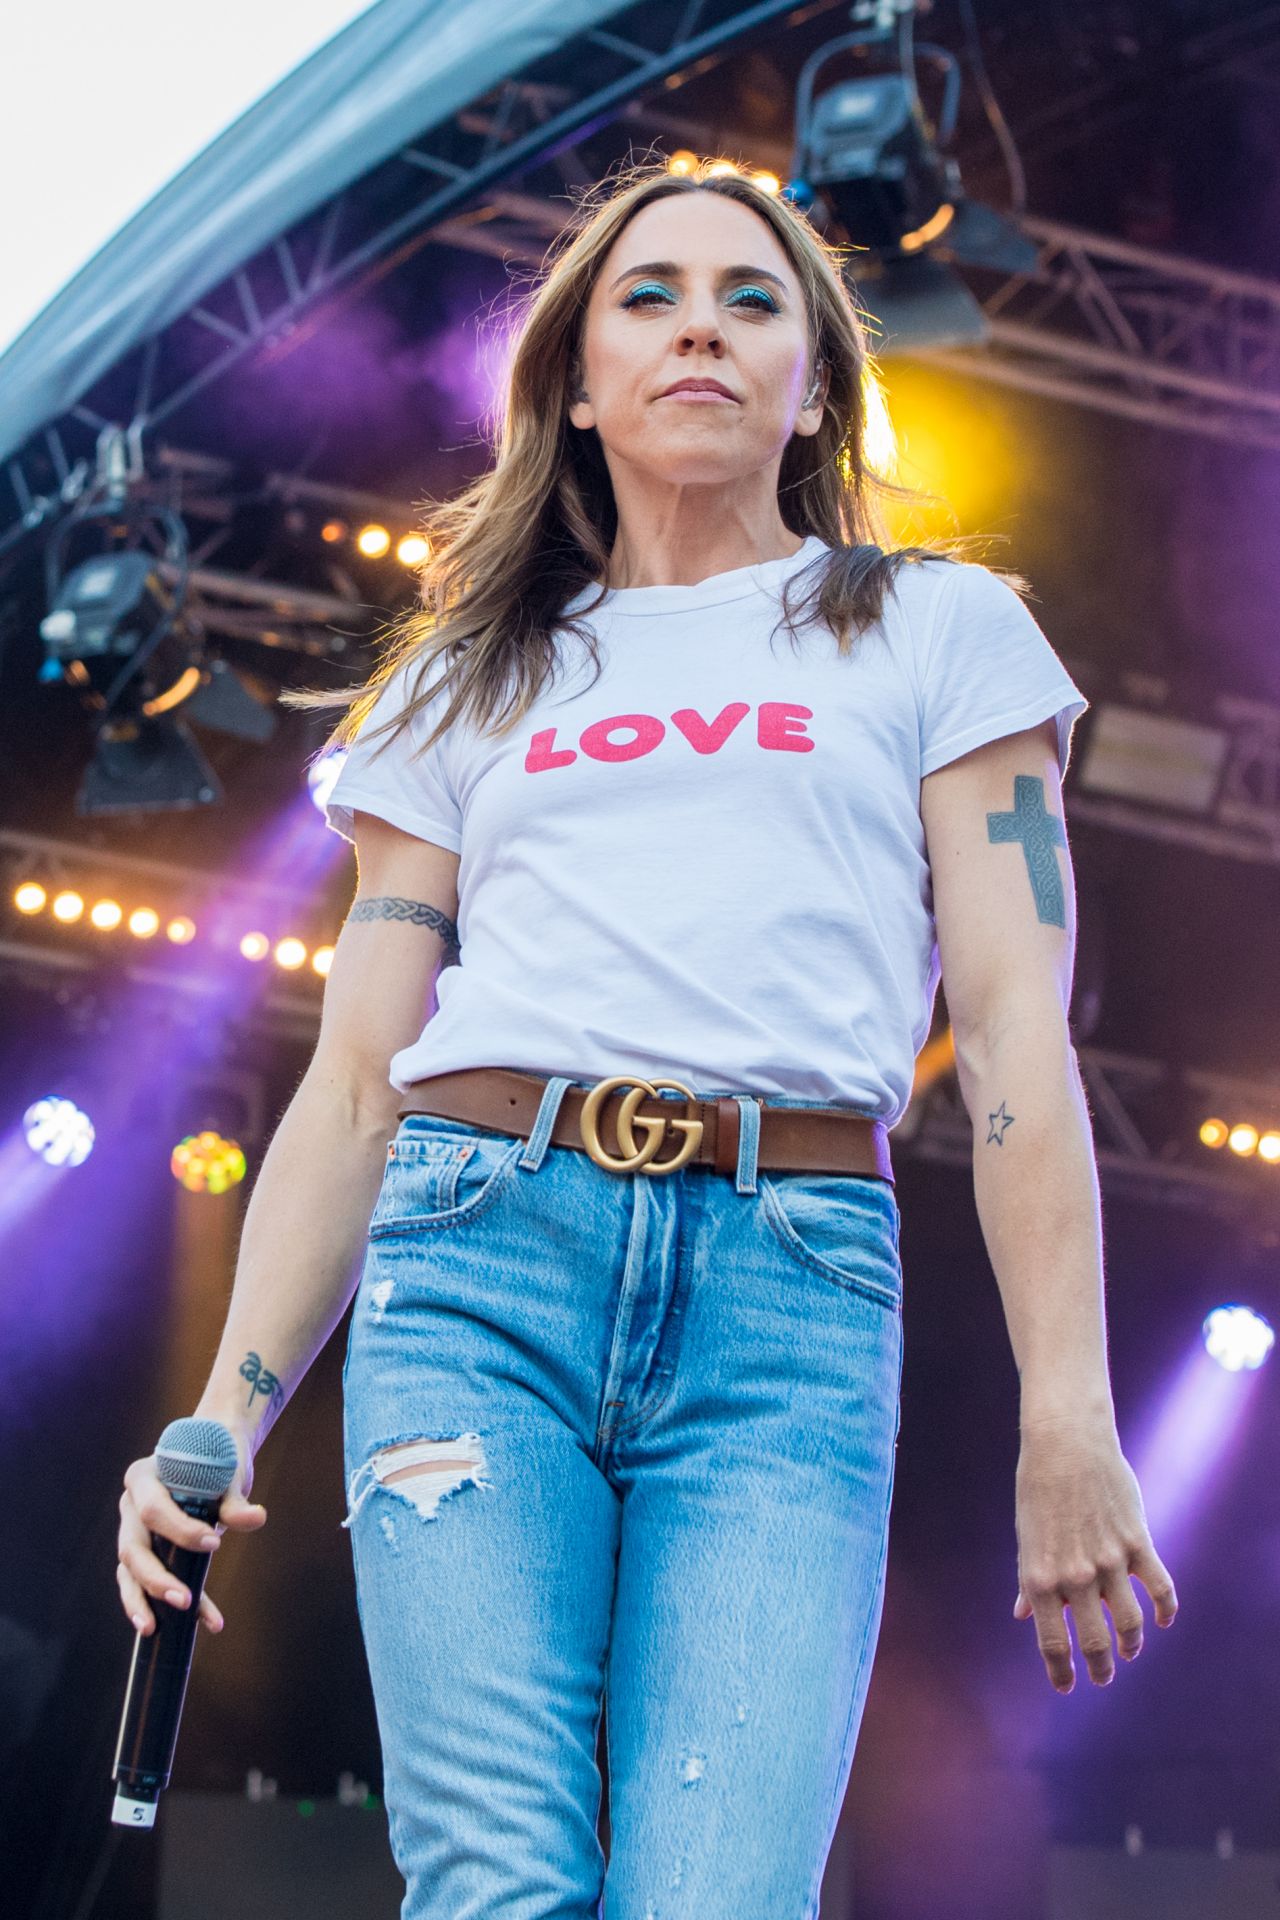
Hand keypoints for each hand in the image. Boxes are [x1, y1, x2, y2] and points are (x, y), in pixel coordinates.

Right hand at [117, 1422, 266, 1637]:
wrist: (210, 1455)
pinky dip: (164, 1604)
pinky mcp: (142, 1553)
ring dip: (142, 1600)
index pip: (154, 1509)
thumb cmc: (216, 1461)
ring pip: (128, 1571)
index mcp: (143, 1478)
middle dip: (156, 1577)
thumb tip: (256, 1518)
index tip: (214, 1544)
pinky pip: (145, 1583)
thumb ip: (235, 1501)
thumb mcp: (226, 1476)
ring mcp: (132, 1531)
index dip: (180, 1530)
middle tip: (183, 1600)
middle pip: (133, 1547)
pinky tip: (195, 1625)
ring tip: (153, 1628)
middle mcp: (130, 1505)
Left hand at [1013, 1414, 1177, 1692]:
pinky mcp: (1137, 1542)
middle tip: (1103, 1677)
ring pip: (1130, 1623)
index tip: (1067, 1686)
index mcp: (1039, 1577)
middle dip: (1101, 1668)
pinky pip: (1159, 1588)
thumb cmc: (1038, 1490)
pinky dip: (1166, 1610)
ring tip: (1129, 1652)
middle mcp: (1074, 1576)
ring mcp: (1109, 1561)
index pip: (1052, 1643)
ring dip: (1132, 1645)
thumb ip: (1027, 1579)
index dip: (1061, 1672)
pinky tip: (1164, 1620)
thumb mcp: (1026, 1537)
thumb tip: (1022, 1615)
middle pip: (1095, 1642)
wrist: (1065, 1445)